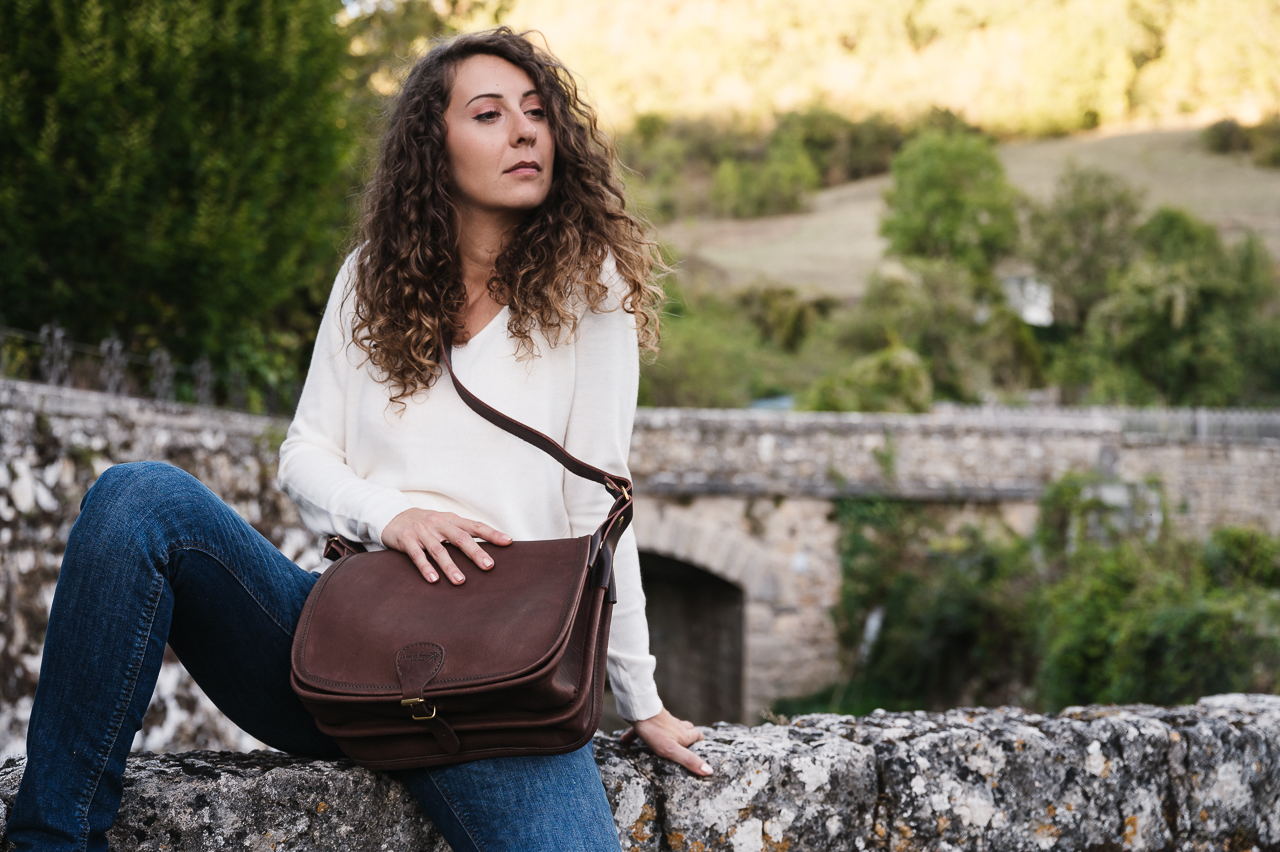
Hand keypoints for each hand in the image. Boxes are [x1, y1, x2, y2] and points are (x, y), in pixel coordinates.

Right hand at [381, 508, 510, 584]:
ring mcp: (422, 532)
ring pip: (439, 550)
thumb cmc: (425, 524)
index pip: (475, 526)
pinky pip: (417, 555)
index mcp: (451, 519)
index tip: (508, 542)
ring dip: (450, 566)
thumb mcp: (443, 523)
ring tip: (461, 581)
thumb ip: (461, 533)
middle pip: (460, 538)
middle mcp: (438, 524)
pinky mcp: (407, 540)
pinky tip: (433, 579)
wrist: (392, 516)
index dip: (492, 534)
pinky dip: (425, 567)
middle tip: (489, 566)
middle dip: (475, 552)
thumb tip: (485, 550)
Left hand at [621, 708, 711, 775]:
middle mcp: (675, 727)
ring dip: (667, 733)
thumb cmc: (656, 732)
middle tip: (684, 745)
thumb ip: (689, 760)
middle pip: (685, 729)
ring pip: (667, 727)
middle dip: (686, 735)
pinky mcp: (648, 720)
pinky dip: (636, 734)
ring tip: (661, 743)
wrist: (640, 710)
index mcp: (683, 735)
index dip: (700, 741)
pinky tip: (625, 740)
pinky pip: (643, 728)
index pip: (698, 735)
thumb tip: (709, 771)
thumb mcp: (672, 750)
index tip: (700, 748)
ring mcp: (662, 722)